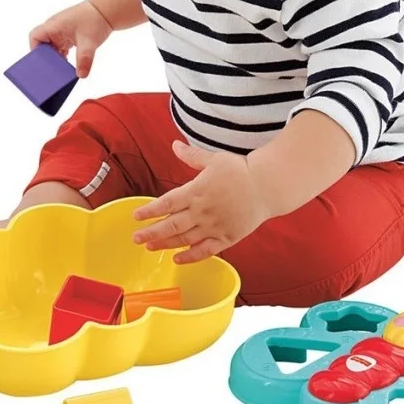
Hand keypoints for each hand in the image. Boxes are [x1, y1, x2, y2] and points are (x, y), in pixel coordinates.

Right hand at [29, 0, 112, 78]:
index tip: (42, 62)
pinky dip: (62, 56)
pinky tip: (67, 65)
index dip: (35, 50)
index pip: (35, 37)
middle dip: (46, 57)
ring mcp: (61, 32)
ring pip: (51, 47)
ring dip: (55, 58)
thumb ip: (84, 59)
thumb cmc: (95, 20)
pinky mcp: (68, 35)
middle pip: (42, 45)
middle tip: (52, 70)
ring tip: (59, 71)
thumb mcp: (90, 42)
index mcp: (54, 26)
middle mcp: (54, 28)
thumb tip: (81, 75)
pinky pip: (60, 47)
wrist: (106, 11)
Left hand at [131, 142, 271, 263]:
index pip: (167, 203)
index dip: (150, 210)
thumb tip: (175, 145)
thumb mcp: (214, 159)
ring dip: (166, 244)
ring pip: (185, 239)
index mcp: (197, 190)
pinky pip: (205, 250)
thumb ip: (192, 156)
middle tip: (136, 238)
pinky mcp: (227, 237)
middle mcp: (203, 210)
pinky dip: (190, 256)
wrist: (267, 185)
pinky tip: (177, 259)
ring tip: (150, 247)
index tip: (136, 216)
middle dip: (151, 232)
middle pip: (172, 224)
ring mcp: (214, 226)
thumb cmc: (241, 170)